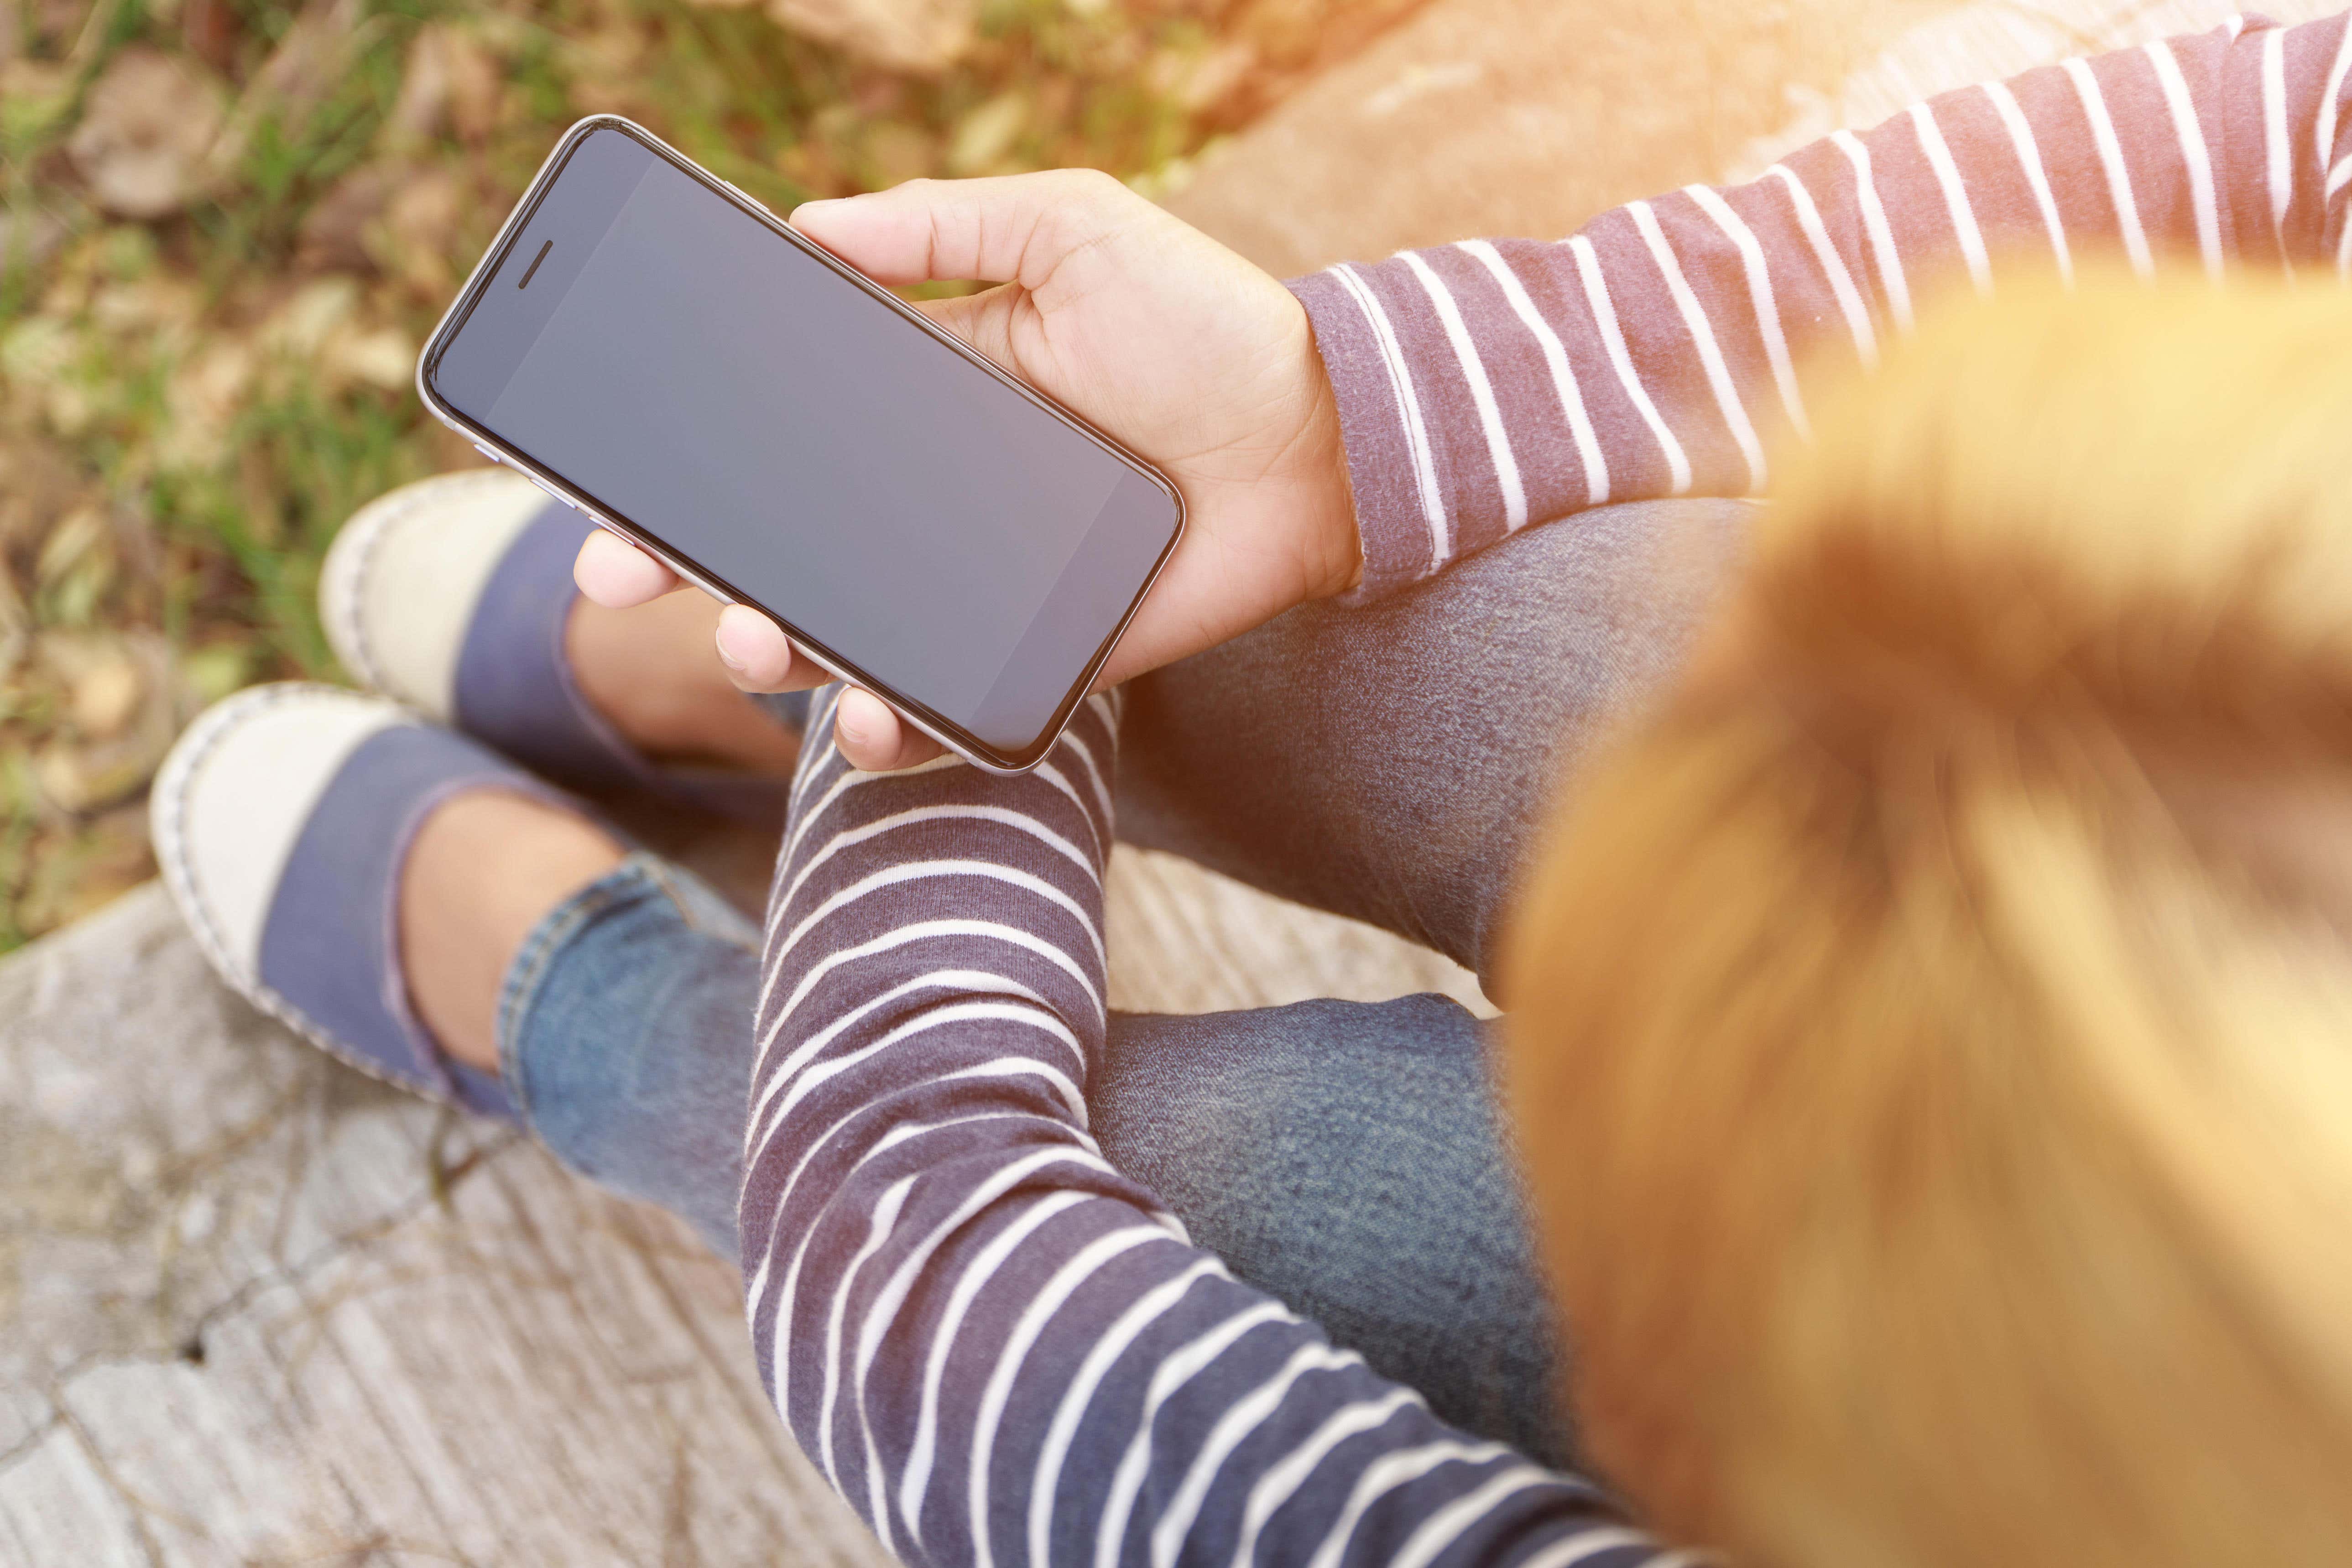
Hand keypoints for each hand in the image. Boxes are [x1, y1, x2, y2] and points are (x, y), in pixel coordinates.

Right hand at [572, 168, 1357, 770]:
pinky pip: (945, 714)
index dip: (688, 458)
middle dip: (683, 568)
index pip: (776, 438)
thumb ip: (946, 224)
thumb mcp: (1074, 231)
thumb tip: (810, 222)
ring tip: (750, 645)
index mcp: (924, 406)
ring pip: (839, 640)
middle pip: (776, 549)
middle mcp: (933, 505)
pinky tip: (861, 718)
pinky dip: (892, 731)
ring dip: (770, 653)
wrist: (1319, 437)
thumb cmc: (1206, 324)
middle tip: (623, 571)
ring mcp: (979, 590)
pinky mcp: (1039, 660)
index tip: (609, 470)